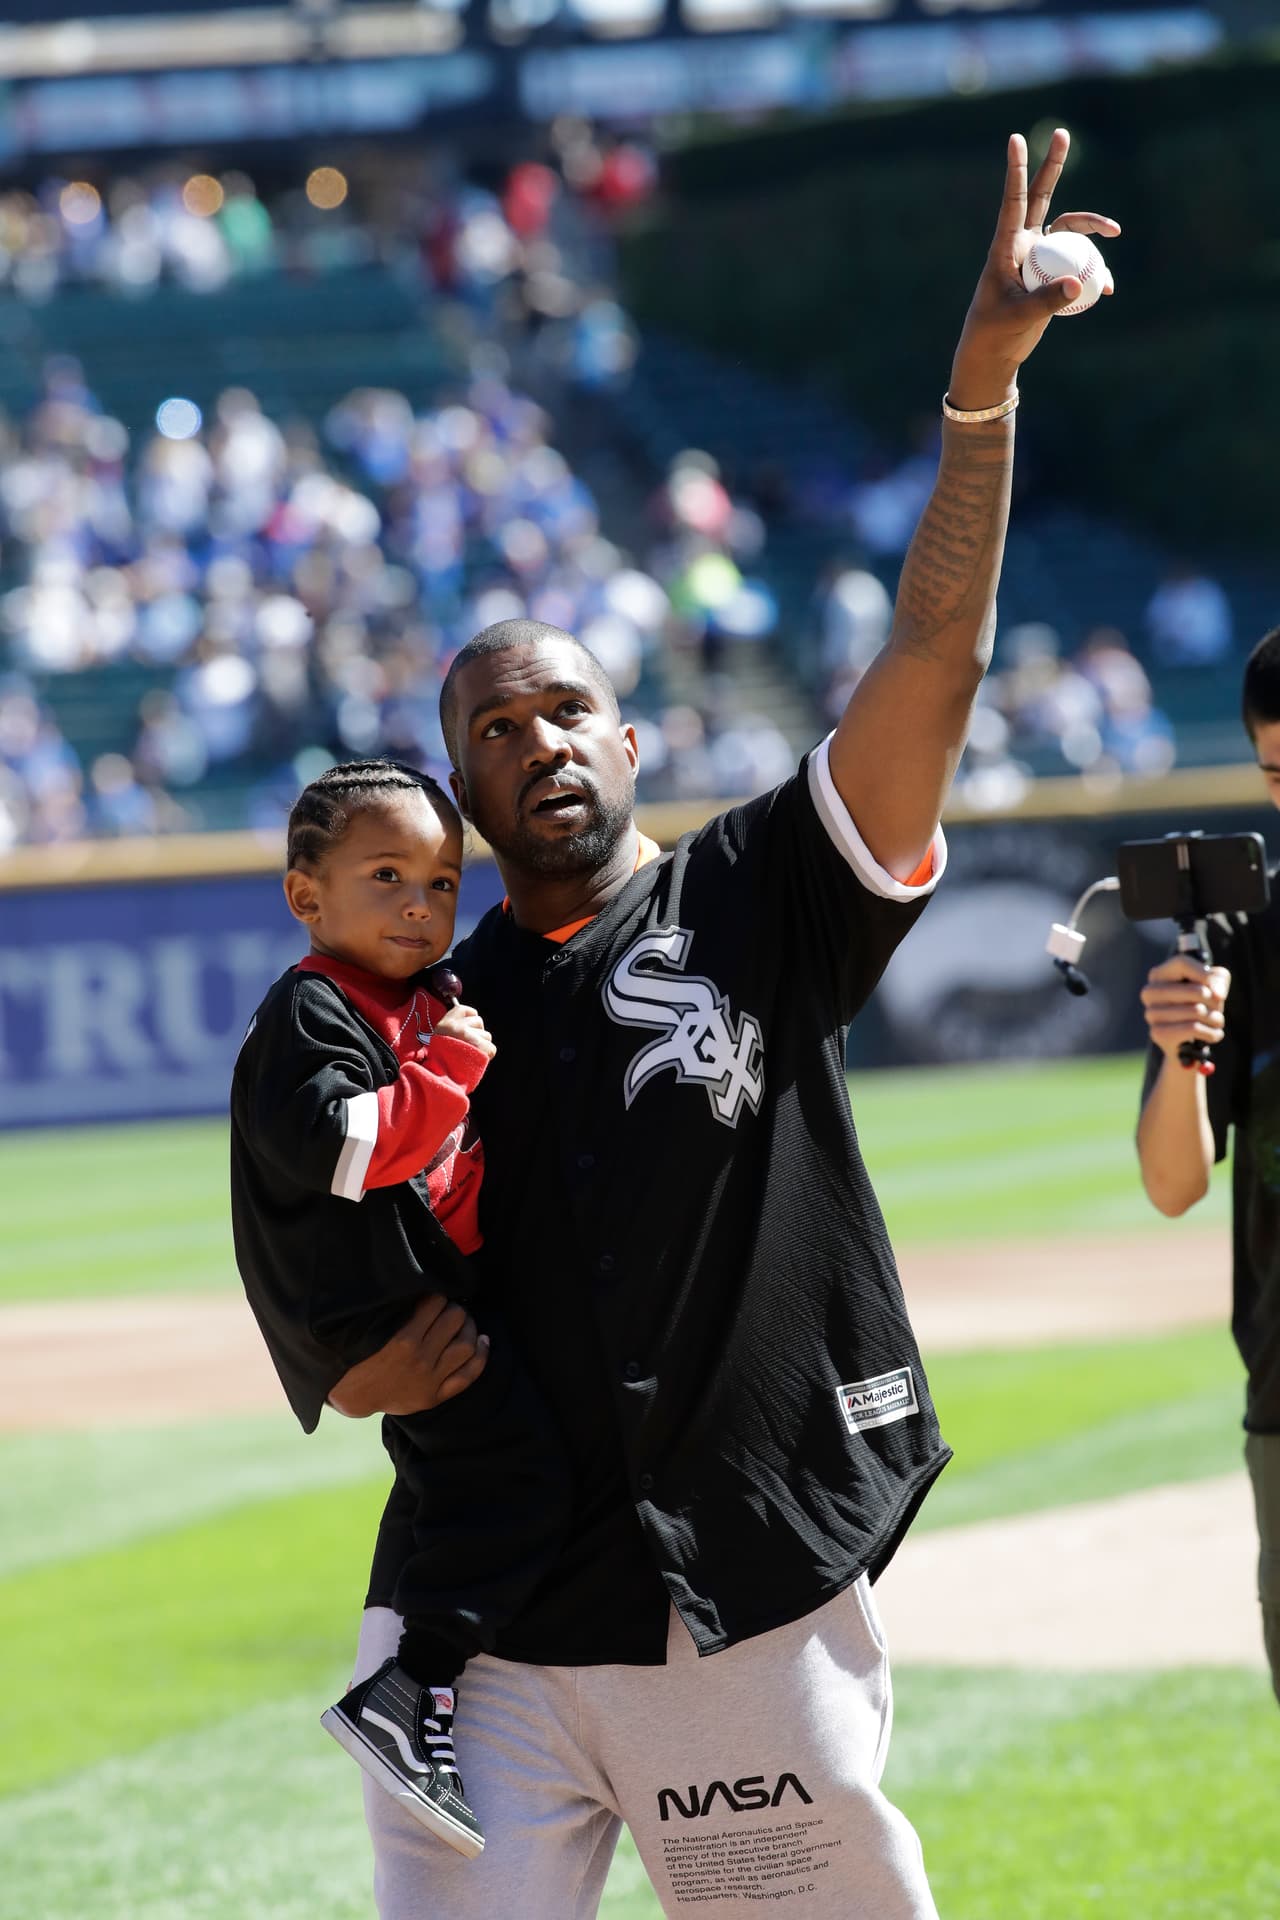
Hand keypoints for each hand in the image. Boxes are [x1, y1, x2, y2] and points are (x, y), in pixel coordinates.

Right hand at [327, 1293, 489, 1417]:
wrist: (354, 1394)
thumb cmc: (362, 1354)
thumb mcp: (374, 1327)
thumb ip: (397, 1310)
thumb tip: (420, 1287)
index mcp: (403, 1338)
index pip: (435, 1303)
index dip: (438, 1296)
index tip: (435, 1298)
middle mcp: (420, 1358)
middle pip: (455, 1320)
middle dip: (456, 1309)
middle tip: (451, 1309)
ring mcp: (430, 1379)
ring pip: (466, 1346)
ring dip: (471, 1328)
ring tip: (465, 1323)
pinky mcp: (434, 1396)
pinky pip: (468, 1376)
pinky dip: (481, 1357)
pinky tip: (483, 1342)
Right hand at [434, 1002, 495, 1060]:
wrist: (443, 1080)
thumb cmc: (442, 1062)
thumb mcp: (440, 1040)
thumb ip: (453, 1029)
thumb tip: (469, 1024)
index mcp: (446, 1024)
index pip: (465, 1010)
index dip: (470, 1018)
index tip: (468, 1028)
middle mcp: (458, 1028)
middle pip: (479, 1021)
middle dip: (477, 1032)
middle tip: (467, 1046)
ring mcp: (471, 1037)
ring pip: (487, 1035)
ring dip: (482, 1045)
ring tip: (469, 1056)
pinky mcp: (482, 1048)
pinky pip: (491, 1048)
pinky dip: (487, 1056)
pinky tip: (476, 1061)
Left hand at [948, 128, 1120, 409]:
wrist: (994, 356)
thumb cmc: (995, 334)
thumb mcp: (1018, 317)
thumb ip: (1047, 301)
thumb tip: (1080, 284)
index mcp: (1006, 247)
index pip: (1013, 203)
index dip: (1017, 171)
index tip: (1015, 139)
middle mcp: (1023, 245)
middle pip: (1042, 198)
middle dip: (1052, 166)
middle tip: (1061, 134)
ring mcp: (1038, 257)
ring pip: (1069, 229)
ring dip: (1092, 227)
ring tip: (1115, 231)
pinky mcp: (1050, 274)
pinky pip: (1078, 262)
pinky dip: (1094, 271)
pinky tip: (1107, 288)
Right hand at [1141, 956, 1230, 1061]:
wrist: (1186, 1043)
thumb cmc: (1199, 1006)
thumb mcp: (1213, 985)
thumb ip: (1218, 979)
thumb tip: (1216, 993)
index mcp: (1159, 975)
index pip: (1182, 963)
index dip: (1205, 974)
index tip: (1218, 988)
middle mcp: (1150, 992)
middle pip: (1196, 990)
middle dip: (1215, 1002)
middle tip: (1218, 1010)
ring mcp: (1152, 1013)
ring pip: (1197, 1011)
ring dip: (1216, 1020)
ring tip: (1216, 1022)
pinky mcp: (1157, 1033)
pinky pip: (1193, 1028)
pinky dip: (1210, 1033)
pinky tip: (1213, 1035)